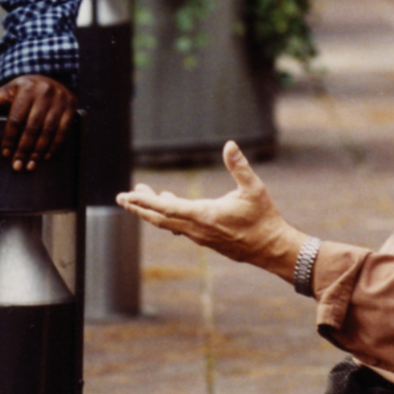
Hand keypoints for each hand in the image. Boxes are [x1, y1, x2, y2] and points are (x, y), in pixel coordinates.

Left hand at [0, 74, 74, 171]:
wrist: (53, 76)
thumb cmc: (26, 88)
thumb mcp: (9, 90)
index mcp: (26, 89)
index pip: (16, 118)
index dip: (9, 138)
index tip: (5, 154)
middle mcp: (44, 93)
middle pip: (32, 127)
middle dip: (23, 149)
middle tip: (17, 166)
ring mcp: (60, 100)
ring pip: (48, 131)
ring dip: (39, 151)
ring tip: (30, 166)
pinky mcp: (71, 107)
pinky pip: (63, 130)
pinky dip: (55, 145)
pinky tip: (46, 156)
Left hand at [119, 140, 308, 280]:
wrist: (271, 248)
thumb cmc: (263, 218)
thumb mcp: (254, 189)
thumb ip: (239, 166)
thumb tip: (230, 145)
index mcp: (204, 215)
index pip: (166, 208)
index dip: (144, 202)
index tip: (127, 196)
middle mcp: (197, 229)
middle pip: (160, 218)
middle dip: (139, 207)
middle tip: (122, 197)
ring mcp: (200, 237)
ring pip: (169, 224)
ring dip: (153, 210)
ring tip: (140, 197)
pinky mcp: (205, 240)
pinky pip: (179, 227)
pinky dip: (168, 216)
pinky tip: (168, 205)